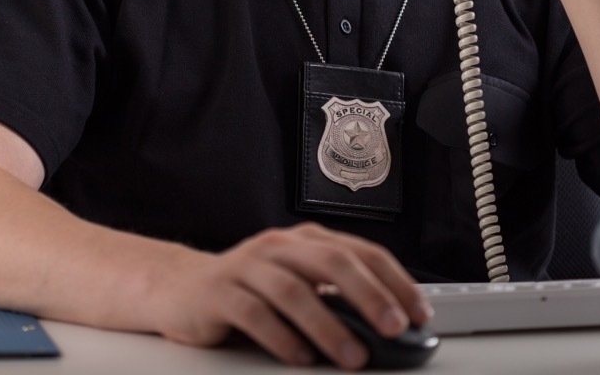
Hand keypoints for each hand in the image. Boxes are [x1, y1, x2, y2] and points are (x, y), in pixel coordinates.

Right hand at [148, 223, 430, 370]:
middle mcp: (278, 248)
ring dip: (329, 326)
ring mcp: (247, 267)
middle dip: (369, 297)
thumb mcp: (297, 287)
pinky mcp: (218, 293)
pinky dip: (281, 337)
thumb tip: (388, 328)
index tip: (417, 313)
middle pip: (331, 262)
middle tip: (393, 328)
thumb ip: (335, 300)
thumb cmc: (248, 291)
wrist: (181, 289)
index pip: (359, 251)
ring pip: (293, 290)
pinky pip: (254, 313)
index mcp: (304, 241)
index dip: (394, 281)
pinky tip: (300, 358)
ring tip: (352, 356)